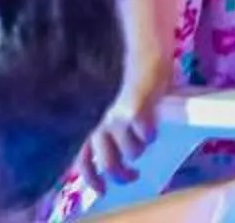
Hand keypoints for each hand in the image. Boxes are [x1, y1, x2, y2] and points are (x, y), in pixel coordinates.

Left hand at [78, 59, 168, 196]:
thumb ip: (101, 120)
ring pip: (133, 152)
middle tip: (132, 174)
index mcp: (86, 119)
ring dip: (141, 145)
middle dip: (123, 174)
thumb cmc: (123, 65)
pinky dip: (152, 130)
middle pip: (109, 164)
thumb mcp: (105, 97)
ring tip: (145, 131)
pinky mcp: (135, 113)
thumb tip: (105, 146)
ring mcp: (115, 118)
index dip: (92, 179)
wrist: (139, 45)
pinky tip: (153, 116)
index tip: (102, 190)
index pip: (81, 160)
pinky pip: (148, 136)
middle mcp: (97, 122)